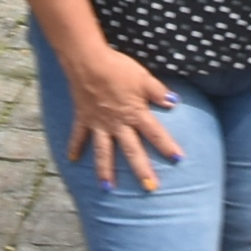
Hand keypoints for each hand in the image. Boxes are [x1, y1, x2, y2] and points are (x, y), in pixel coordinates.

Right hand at [60, 41, 187, 191]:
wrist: (88, 62)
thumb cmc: (118, 68)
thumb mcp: (143, 78)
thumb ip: (158, 92)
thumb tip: (174, 101)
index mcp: (135, 113)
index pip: (155, 132)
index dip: (167, 145)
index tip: (178, 159)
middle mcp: (117, 123)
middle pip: (132, 151)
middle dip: (141, 170)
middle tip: (149, 188)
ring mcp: (99, 123)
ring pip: (103, 151)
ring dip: (105, 170)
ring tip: (107, 188)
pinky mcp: (83, 118)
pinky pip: (78, 136)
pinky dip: (75, 147)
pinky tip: (72, 160)